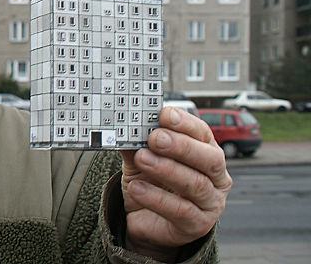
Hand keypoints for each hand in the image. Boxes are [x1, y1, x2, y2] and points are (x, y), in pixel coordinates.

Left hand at [120, 106, 231, 259]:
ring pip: (196, 184)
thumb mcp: (140, 158)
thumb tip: (124, 127)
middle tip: (156, 138)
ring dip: (166, 169)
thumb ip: (136, 143)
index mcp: (205, 151)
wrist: (144, 217)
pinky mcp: (197, 224)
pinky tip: (137, 188)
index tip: (165, 115)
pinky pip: (181, 210)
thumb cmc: (150, 181)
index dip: (185, 123)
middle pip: (209, 159)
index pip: (202, 133)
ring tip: (142, 159)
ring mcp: (210, 202)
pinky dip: (156, 197)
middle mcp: (215, 176)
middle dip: (182, 146)